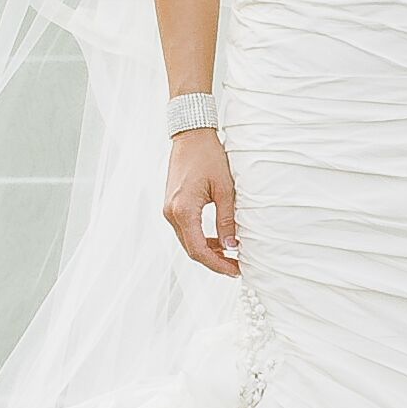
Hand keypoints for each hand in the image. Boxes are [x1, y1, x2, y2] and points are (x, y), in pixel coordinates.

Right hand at [164, 127, 241, 276]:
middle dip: (215, 262)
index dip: (218, 264)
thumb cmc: (209, 157)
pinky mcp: (172, 206)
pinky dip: (202, 239)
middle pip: (192, 250)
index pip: (199, 250)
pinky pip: (186, 230)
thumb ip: (227, 219)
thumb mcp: (225, 189)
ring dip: (209, 251)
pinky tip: (219, 241)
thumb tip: (232, 246)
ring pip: (188, 241)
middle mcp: (171, 214)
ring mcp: (169, 210)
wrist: (191, 136)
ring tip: (232, 256)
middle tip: (237, 268)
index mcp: (183, 211)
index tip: (236, 271)